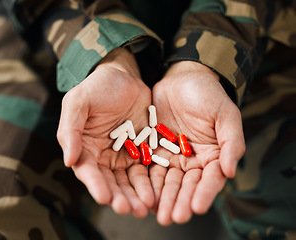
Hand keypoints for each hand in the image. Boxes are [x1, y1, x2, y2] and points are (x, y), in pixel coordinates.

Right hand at [57, 48, 153, 217]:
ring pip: (130, 180)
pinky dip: (151, 180)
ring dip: (136, 194)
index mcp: (85, 147)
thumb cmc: (98, 87)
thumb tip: (68, 160)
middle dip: (119, 196)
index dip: (96, 185)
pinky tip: (157, 191)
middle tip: (129, 209)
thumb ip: (70, 130)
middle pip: (111, 181)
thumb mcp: (78, 102)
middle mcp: (103, 156)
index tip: (105, 198)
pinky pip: (147, 168)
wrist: (123, 76)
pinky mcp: (143, 149)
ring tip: (145, 206)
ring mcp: (124, 154)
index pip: (88, 171)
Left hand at [150, 61, 244, 224]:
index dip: (204, 194)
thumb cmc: (208, 95)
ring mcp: (172, 156)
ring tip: (157, 213)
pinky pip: (149, 167)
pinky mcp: (153, 149)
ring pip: (166, 180)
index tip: (197, 208)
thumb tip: (231, 172)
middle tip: (172, 217)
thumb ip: (231, 143)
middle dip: (179, 201)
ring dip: (162, 197)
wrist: (183, 79)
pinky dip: (146, 181)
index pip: (210, 179)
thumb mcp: (226, 115)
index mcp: (212, 155)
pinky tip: (142, 193)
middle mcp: (192, 160)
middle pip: (186, 185)